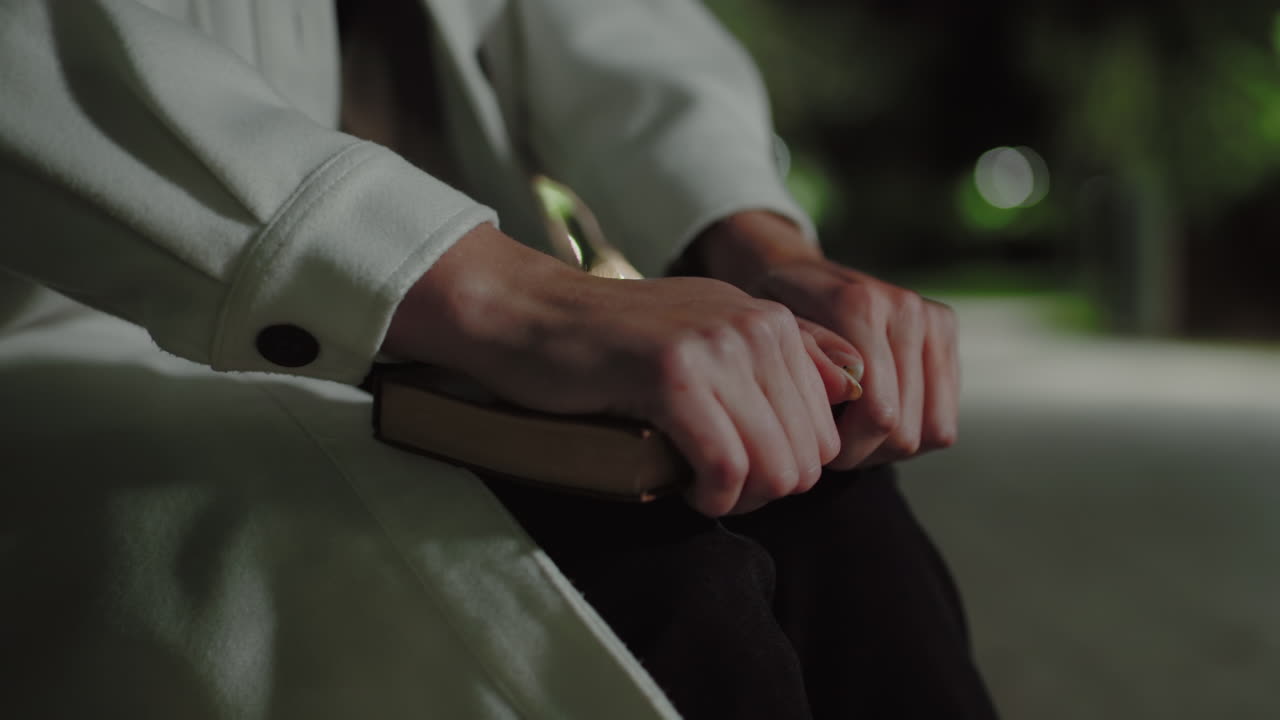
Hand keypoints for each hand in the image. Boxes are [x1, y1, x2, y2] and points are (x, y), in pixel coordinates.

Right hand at [383, 223, 848, 515]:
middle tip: (718, 485)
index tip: (744, 466)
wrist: (527, 314)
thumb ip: (775, 360)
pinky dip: (711, 497)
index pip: (830, 427)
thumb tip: (850, 394)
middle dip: (768, 488)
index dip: (791, 465)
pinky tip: (688, 490)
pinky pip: (726, 468)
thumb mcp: (708, 332)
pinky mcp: (673, 376)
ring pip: (777, 468)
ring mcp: (717, 347)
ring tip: (702, 487)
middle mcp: (757, 326)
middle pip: (810, 456)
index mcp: (774, 319)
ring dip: (740, 498)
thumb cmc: (612, 342)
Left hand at [691, 212, 959, 468]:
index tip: (817, 449)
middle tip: (833, 448)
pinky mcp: (946, 328)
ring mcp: (931, 316)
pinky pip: (945, 416)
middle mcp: (904, 307)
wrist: (794, 271)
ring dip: (892, 447)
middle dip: (867, 452)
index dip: (847, 449)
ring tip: (856, 434)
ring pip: (933, 430)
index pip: (878, 412)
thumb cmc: (773, 314)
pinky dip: (915, 431)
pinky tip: (877, 418)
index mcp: (858, 304)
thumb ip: (807, 363)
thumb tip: (851, 389)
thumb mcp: (770, 338)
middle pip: (906, 429)